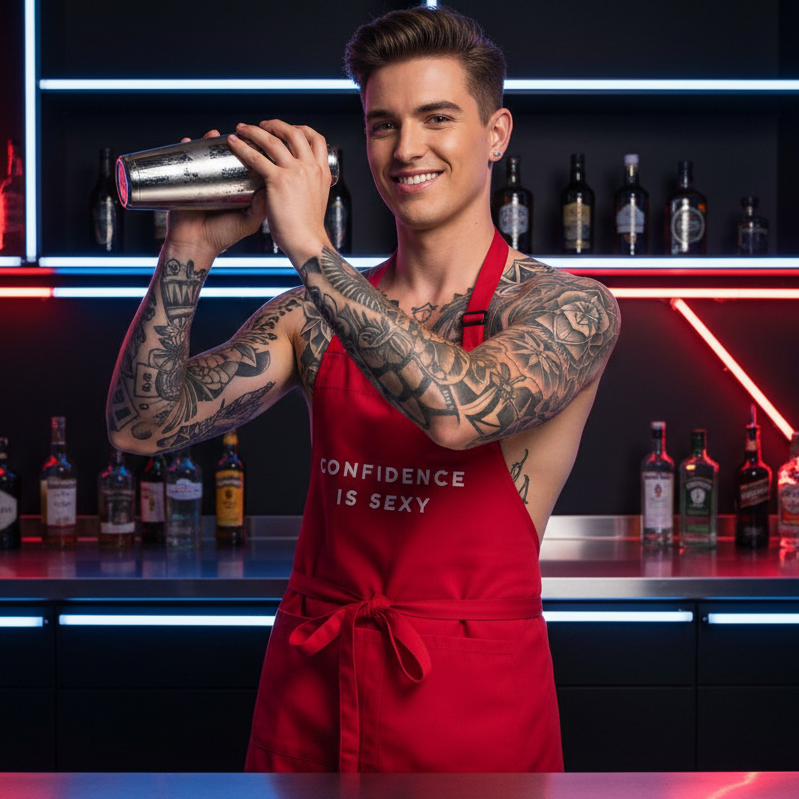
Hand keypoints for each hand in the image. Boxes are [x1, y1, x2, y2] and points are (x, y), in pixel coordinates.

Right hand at [164, 129, 267, 258]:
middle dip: (233, 143)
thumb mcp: (247, 223)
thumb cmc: (222, 236)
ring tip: (215, 135)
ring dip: (211, 141)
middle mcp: (223, 182)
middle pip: (229, 155)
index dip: (253, 154)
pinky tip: (190, 141)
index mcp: (239, 190)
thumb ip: (260, 208)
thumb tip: (272, 184)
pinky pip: (185, 159)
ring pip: (208, 154)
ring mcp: (204, 179)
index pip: (248, 166)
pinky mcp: (185, 179)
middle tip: (236, 135)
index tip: (258, 144)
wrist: (194, 244)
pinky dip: (187, 147)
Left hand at [226, 119, 332, 265]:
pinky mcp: (279, 180)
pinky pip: (257, 157)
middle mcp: (310, 167)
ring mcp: (295, 172)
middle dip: (277, 125)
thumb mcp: (316, 201)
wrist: (306, 242)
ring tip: (243, 128)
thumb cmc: (307, 229)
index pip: (317, 139)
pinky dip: (243, 147)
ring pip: (274, 140)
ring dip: (256, 130)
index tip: (289, 130)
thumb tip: (298, 184)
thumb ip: (308, 187)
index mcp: (321, 172)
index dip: (301, 130)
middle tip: (263, 126)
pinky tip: (234, 143)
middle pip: (295, 133)